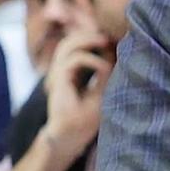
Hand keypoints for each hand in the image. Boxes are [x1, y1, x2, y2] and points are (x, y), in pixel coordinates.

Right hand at [40, 30, 113, 158]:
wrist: (71, 136)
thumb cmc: (86, 118)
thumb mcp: (102, 91)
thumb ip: (104, 71)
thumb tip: (112, 51)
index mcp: (69, 73)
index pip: (76, 47)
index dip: (92, 39)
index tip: (112, 40)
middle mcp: (60, 71)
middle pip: (69, 41)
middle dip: (88, 34)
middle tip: (107, 36)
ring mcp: (57, 75)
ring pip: (66, 45)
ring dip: (86, 39)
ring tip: (104, 41)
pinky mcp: (58, 81)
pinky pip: (73, 61)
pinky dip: (91, 60)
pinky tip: (104, 68)